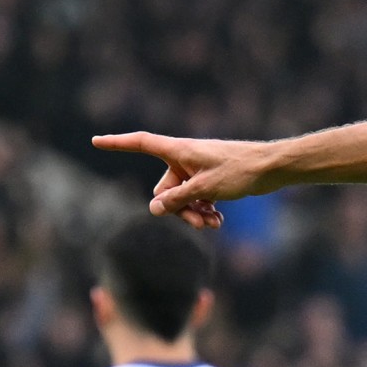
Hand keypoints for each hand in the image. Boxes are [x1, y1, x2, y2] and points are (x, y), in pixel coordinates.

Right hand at [89, 132, 267, 228]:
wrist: (271, 168)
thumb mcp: (205, 188)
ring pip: (181, 198)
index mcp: (179, 150)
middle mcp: (184, 158)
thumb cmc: (239, 170)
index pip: (141, 143)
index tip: (95, 142)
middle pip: (164, 189)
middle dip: (178, 209)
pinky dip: (203, 210)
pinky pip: (195, 199)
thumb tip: (154, 209)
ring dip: (193, 213)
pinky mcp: (210, 180)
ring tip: (214, 225)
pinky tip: (218, 221)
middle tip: (201, 224)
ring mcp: (197, 170)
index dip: (118, 144)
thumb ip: (178, 200)